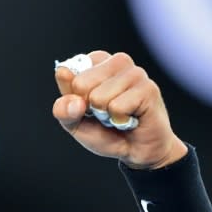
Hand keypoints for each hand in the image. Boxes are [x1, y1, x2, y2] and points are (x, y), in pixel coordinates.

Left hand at [52, 51, 186, 168]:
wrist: (136, 151)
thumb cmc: (105, 131)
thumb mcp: (74, 123)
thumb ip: (63, 110)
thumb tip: (75, 102)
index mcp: (97, 61)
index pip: (65, 72)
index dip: (72, 98)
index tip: (87, 105)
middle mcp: (117, 61)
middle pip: (80, 83)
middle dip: (88, 107)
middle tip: (105, 112)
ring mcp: (135, 73)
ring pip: (98, 96)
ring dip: (105, 115)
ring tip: (119, 115)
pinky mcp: (148, 88)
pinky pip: (117, 107)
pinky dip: (119, 120)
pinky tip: (131, 118)